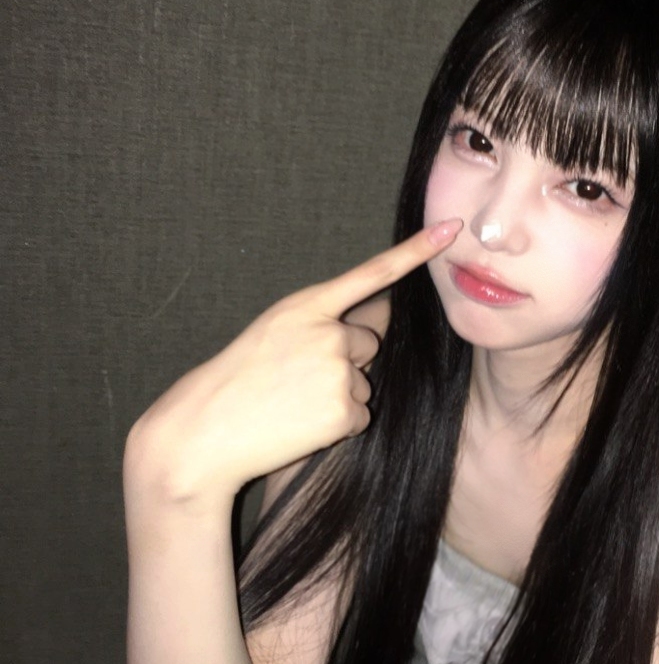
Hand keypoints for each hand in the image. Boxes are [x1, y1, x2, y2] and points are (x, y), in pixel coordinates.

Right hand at [125, 220, 461, 501]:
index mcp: (305, 306)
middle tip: (294, 381)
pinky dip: (338, 425)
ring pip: (365, 383)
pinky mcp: (345, 412)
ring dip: (339, 396)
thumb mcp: (273, 332)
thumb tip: (371, 330)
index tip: (450, 229)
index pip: (371, 274)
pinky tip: (300, 425)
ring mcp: (339, 372)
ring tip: (291, 404)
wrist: (204, 433)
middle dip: (344, 362)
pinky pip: (361, 416)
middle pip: (368, 344)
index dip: (415, 251)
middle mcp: (328, 333)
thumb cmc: (236, 382)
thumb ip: (320, 323)